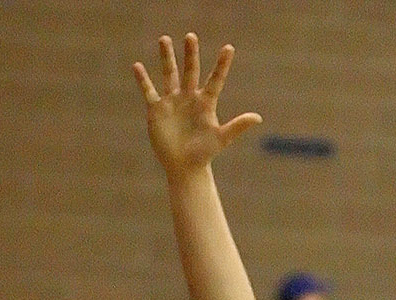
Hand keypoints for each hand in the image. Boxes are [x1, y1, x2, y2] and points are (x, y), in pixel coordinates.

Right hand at [133, 32, 261, 178]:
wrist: (183, 167)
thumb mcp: (221, 139)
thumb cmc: (204, 154)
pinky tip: (137, 66)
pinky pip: (149, 91)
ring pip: (169, 75)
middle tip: (191, 36)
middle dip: (190, 54)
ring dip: (166, 58)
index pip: (215, 80)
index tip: (229, 48)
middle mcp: (189, 97)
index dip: (222, 65)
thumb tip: (258, 118)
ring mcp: (173, 102)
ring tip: (164, 39)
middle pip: (190, 71)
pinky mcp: (157, 110)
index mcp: (205, 102)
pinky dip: (142, 80)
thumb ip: (238, 126)